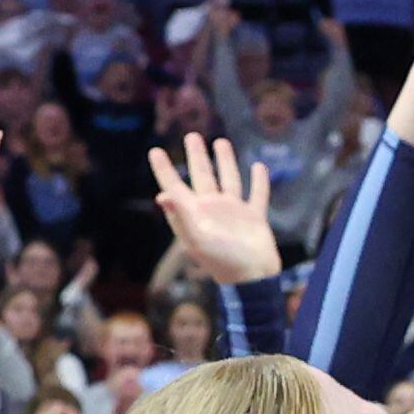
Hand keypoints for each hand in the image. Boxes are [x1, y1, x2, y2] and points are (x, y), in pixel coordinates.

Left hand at [145, 133, 277, 288]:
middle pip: (202, 176)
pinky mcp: (254, 217)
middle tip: (191, 135)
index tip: (154, 150)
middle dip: (196, 156)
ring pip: (228, 179)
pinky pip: (256, 194)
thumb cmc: (221, 261)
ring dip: (225, 162)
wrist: (252, 278)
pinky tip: (259, 167)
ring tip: (221, 141)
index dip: (164, 169)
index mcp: (194, 214)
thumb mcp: (197, 238)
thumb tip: (162, 195)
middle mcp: (211, 210)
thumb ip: (181, 215)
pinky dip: (259, 181)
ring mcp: (233, 212)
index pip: (175, 186)